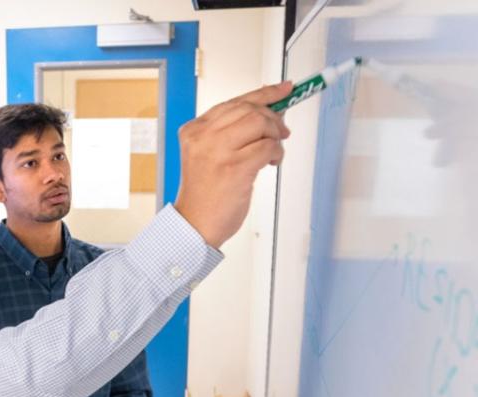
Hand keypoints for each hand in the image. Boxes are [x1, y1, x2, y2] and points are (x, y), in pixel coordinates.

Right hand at [174, 81, 292, 248]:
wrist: (195, 224)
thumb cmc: (204, 194)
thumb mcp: (208, 155)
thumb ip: (230, 133)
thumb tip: (267, 114)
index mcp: (194, 130)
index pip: (234, 102)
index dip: (264, 93)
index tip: (283, 89)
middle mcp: (203, 136)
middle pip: (250, 109)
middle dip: (273, 118)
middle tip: (282, 131)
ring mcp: (218, 151)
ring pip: (260, 123)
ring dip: (275, 136)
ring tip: (273, 151)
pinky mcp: (235, 168)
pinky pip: (268, 147)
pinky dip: (276, 153)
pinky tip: (270, 163)